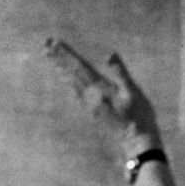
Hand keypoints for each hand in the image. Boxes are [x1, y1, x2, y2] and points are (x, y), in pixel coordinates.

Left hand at [44, 39, 160, 150]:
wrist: (136, 142)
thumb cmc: (139, 116)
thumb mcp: (133, 92)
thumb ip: (120, 73)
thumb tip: (109, 55)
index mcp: (100, 89)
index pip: (80, 67)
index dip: (66, 54)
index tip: (54, 43)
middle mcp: (91, 97)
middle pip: (72, 73)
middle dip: (58, 58)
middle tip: (45, 46)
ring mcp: (90, 105)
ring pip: (71, 83)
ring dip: (61, 69)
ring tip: (50, 57)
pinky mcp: (93, 112)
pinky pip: (76, 94)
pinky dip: (68, 83)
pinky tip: (65, 79)